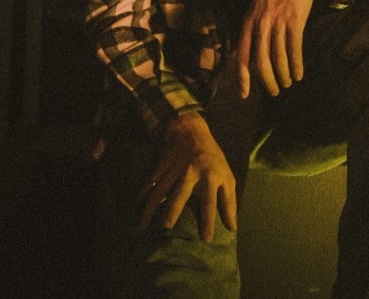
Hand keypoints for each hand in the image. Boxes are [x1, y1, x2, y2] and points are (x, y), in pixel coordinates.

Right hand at [138, 112, 236, 242]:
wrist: (190, 129)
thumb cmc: (212, 158)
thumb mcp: (226, 176)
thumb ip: (229, 202)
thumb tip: (232, 228)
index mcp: (210, 176)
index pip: (210, 201)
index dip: (208, 220)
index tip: (206, 239)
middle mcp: (190, 173)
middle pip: (180, 194)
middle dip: (172, 209)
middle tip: (166, 228)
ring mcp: (174, 169)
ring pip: (160, 191)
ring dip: (150, 209)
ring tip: (142, 228)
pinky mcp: (161, 166)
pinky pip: (150, 182)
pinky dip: (142, 194)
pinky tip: (136, 207)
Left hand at [237, 0, 320, 98]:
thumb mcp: (256, 10)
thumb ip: (251, 32)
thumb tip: (247, 58)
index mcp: (248, 23)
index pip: (242, 55)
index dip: (242, 77)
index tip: (244, 95)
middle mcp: (260, 24)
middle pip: (261, 61)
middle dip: (268, 81)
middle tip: (275, 92)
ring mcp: (277, 22)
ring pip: (279, 58)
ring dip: (284, 74)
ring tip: (289, 82)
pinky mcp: (294, 21)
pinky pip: (294, 49)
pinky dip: (297, 65)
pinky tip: (299, 73)